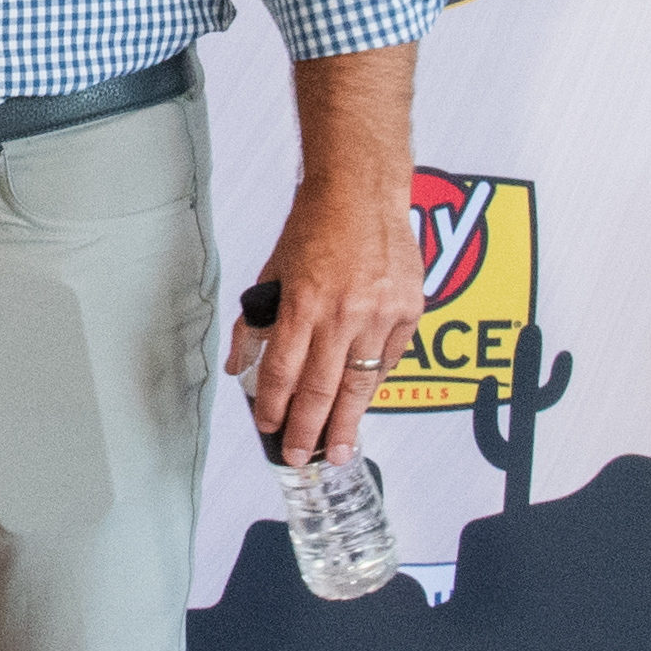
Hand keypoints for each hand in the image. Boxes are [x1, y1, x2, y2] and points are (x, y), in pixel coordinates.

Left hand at [240, 172, 418, 466]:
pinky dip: (374, 382)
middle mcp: (342, 313)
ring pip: (361, 384)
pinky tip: (361, 401)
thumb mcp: (272, 272)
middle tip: (302, 457)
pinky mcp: (409, 312)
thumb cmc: (314, 228)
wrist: (362, 193)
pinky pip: (389, 360)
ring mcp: (380, 315)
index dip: (276, 408)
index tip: (272, 430)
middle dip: (309, 430)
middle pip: (322, 389)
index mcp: (302, 303)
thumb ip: (256, 323)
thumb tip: (241, 367)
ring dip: (346, 423)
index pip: (284, 372)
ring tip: (338, 450)